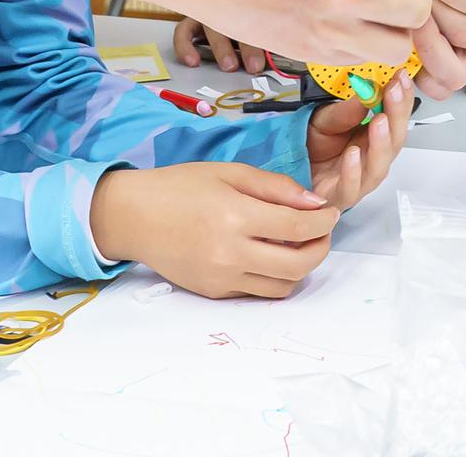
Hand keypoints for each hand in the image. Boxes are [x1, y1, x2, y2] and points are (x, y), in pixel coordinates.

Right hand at [90, 160, 340, 300]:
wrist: (134, 217)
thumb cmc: (181, 187)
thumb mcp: (231, 173)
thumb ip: (277, 188)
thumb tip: (315, 203)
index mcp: (236, 217)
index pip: (299, 228)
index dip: (324, 221)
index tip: (330, 212)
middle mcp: (230, 254)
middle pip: (298, 266)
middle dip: (321, 249)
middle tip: (322, 232)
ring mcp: (221, 278)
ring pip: (282, 287)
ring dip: (299, 267)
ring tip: (296, 244)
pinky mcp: (213, 292)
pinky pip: (256, 291)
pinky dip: (272, 276)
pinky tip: (267, 254)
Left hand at [306, 79, 413, 212]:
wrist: (289, 169)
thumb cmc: (313, 147)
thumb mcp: (327, 119)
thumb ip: (347, 110)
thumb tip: (367, 92)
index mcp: (375, 138)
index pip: (396, 118)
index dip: (402, 98)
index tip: (401, 77)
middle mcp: (372, 160)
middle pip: (394, 141)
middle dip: (397, 115)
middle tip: (394, 92)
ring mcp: (360, 180)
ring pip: (378, 167)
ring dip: (381, 143)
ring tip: (380, 121)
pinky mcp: (341, 196)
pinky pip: (351, 187)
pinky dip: (353, 172)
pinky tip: (353, 154)